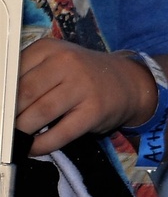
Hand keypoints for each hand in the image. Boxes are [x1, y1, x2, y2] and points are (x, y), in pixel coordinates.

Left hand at [15, 39, 153, 155]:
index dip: (3, 96)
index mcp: (49, 48)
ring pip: (40, 112)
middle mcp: (67, 63)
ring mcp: (83, 86)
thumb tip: (2, 105)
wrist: (127, 82)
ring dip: (22, 131)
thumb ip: (28, 75)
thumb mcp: (55, 63)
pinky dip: (43, 144)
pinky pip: (62, 132)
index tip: (1, 110)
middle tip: (6, 126)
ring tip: (16, 138)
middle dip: (9, 115)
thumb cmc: (82, 75)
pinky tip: (34, 148)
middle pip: (24, 93)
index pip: (12, 72)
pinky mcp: (94, 111)